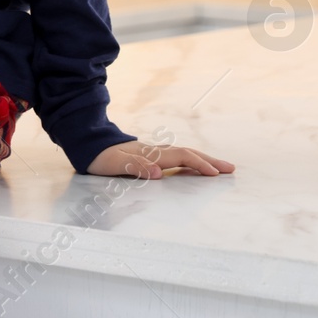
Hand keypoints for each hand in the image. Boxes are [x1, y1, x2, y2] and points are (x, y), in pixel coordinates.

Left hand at [86, 139, 234, 178]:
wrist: (87, 144)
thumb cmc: (99, 157)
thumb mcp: (112, 164)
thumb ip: (134, 167)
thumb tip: (158, 173)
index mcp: (149, 154)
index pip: (180, 157)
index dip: (198, 164)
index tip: (215, 174)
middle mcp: (154, 151)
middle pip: (187, 153)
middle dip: (209, 161)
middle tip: (231, 169)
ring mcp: (152, 152)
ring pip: (183, 154)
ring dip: (202, 160)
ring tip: (219, 168)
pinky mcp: (148, 156)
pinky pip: (175, 157)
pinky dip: (189, 161)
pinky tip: (194, 167)